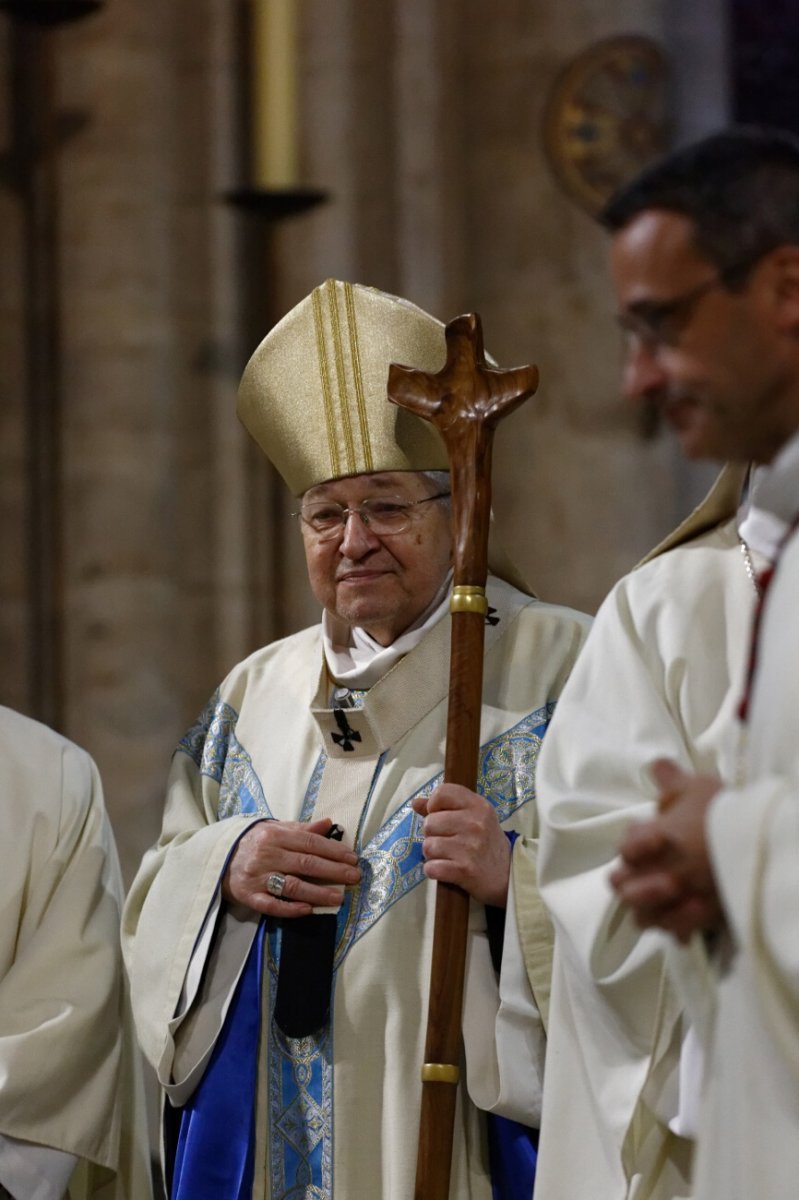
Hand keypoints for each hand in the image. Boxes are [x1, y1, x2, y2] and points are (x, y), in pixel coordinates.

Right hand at [222, 817, 360, 916]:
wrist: (217, 858)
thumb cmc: (253, 842)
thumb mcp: (274, 829)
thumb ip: (301, 828)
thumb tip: (328, 823)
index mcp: (275, 834)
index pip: (310, 842)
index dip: (334, 851)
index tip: (353, 859)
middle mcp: (266, 854)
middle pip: (305, 863)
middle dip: (333, 871)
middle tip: (354, 878)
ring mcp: (257, 876)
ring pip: (292, 885)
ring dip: (317, 892)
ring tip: (339, 898)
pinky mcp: (248, 896)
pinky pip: (272, 905)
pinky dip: (290, 908)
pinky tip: (308, 909)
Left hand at [411, 784, 510, 906]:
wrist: (508, 875)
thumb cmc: (486, 843)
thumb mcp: (473, 817)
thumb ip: (444, 807)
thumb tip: (416, 802)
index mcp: (478, 806)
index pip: (442, 793)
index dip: (434, 805)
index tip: (441, 816)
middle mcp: (475, 823)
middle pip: (429, 822)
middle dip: (433, 834)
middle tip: (448, 841)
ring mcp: (470, 847)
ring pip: (427, 846)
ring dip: (433, 854)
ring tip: (448, 856)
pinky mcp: (464, 870)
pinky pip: (431, 867)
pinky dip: (434, 871)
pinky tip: (446, 869)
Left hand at [610, 759, 724, 942]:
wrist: (761, 845)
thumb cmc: (725, 814)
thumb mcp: (697, 787)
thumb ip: (671, 780)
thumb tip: (654, 766)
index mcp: (656, 840)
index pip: (623, 851)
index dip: (629, 848)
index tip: (641, 844)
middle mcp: (662, 872)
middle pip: (622, 888)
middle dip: (627, 881)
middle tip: (639, 874)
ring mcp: (680, 898)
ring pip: (644, 916)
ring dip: (646, 908)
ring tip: (656, 900)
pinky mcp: (701, 918)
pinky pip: (676, 932)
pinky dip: (674, 928)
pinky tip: (680, 919)